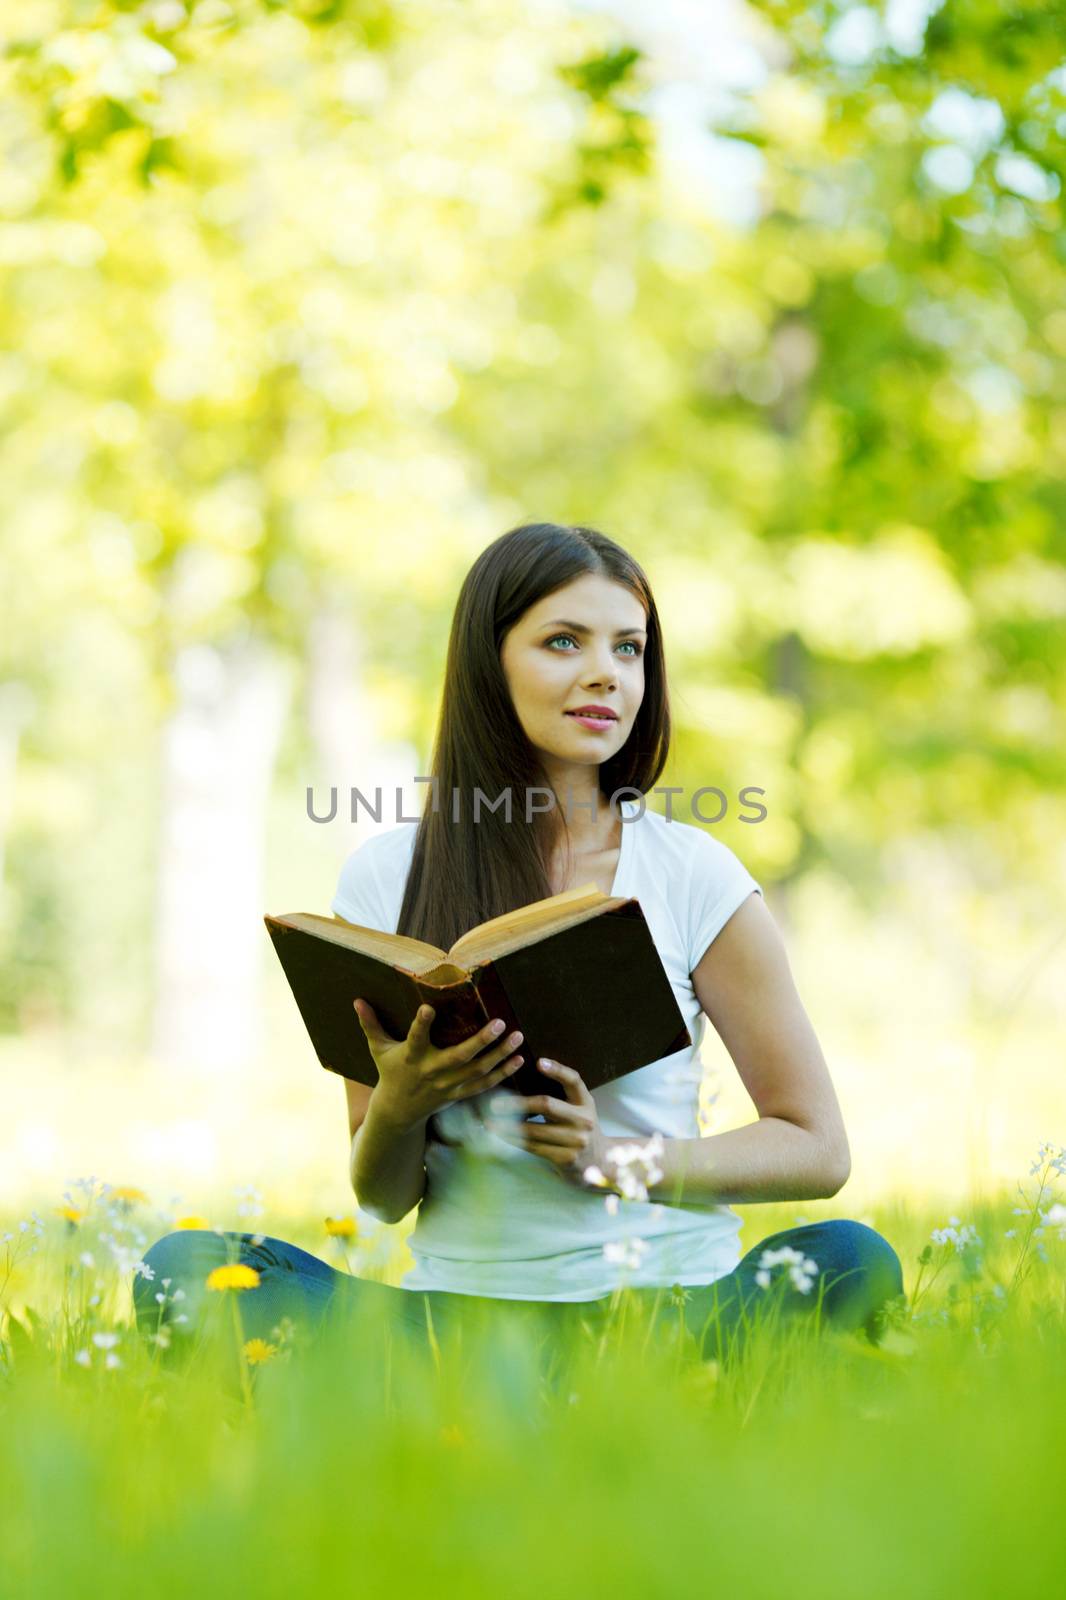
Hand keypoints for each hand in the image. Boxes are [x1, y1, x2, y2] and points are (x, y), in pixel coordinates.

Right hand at [353, 999, 523, 1131]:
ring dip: (500, 1055)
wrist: (397, 1112)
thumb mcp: (378, 1049)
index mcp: (411, 1057)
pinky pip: (484, 1085)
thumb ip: (370, 1024)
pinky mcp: (459, 1095)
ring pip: (478, 1071)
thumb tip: (357, 1000)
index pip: (415, 1038)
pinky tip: (519, 1060)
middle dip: (480, 1041)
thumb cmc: (389, 1072)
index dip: (421, 1024)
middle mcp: (432, 1072)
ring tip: (518, 1037)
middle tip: (500, 1023)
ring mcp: (448, 1086)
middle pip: (459, 1058)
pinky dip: (503, 1074)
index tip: (428, 1009)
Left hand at [484, 1059, 610, 1186]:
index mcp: (586, 1101)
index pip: (574, 1080)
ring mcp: (576, 1141)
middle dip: (517, 1104)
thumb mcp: (578, 1109)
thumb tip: (522, 1079)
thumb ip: (561, 1096)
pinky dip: (515, 1141)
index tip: (538, 1062)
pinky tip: (501, 1136)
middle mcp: (584, 1120)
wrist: (599, 1162)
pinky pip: (534, 1148)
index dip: (557, 1070)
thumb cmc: (579, 1129)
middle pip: (547, 1105)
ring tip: (489, 1122)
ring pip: (535, 1131)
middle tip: (495, 1104)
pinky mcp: (566, 1158)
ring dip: (508, 1127)